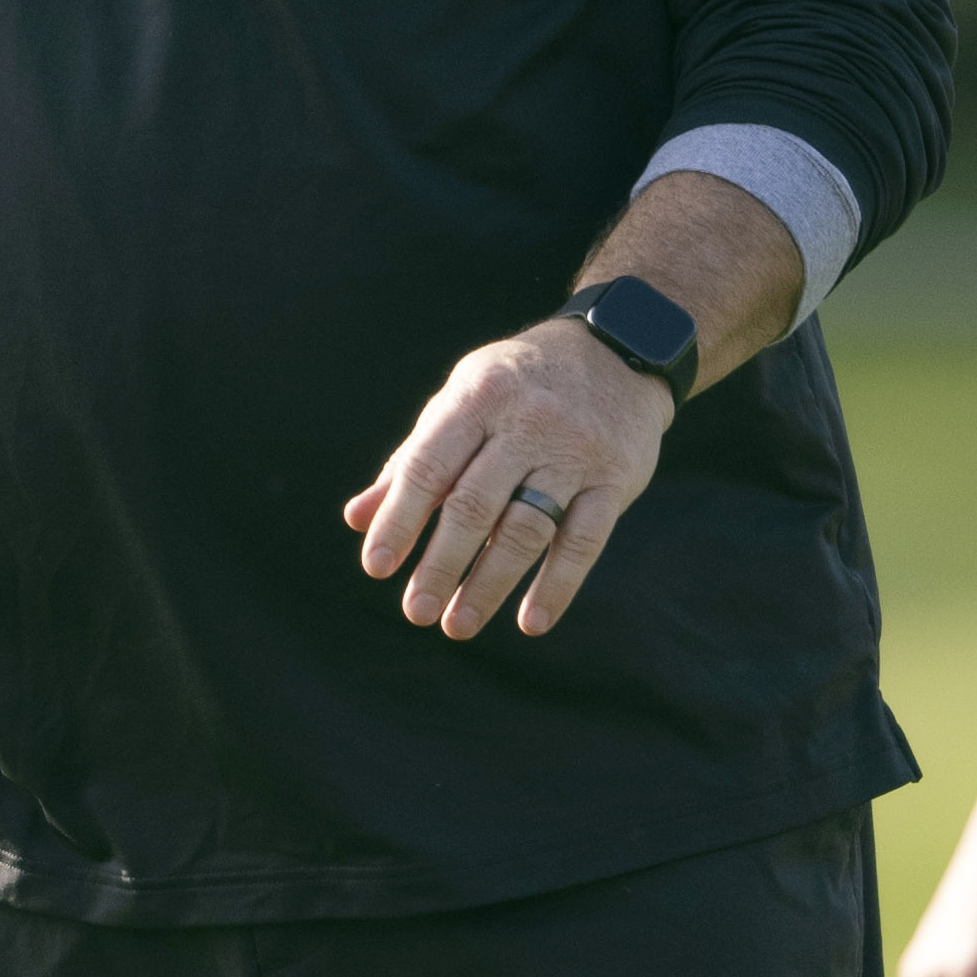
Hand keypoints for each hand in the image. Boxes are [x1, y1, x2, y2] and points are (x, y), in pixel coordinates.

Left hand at [345, 323, 676, 643]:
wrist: (618, 351)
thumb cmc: (518, 385)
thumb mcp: (461, 402)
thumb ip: (413, 459)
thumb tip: (359, 519)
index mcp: (477, 397)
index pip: (429, 467)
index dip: (399, 520)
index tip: (376, 568)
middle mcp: (527, 422)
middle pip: (475, 505)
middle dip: (441, 564)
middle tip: (416, 611)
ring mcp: (574, 451)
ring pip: (527, 529)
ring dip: (489, 584)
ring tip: (458, 624)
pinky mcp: (614, 479)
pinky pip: (585, 541)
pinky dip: (557, 586)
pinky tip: (531, 622)